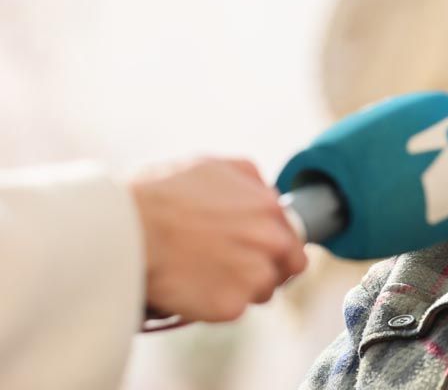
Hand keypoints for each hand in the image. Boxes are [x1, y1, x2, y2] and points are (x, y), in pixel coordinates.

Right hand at [129, 157, 307, 322]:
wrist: (125, 230)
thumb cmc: (161, 195)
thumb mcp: (214, 166)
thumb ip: (249, 180)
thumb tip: (264, 192)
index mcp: (270, 208)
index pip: (293, 239)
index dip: (275, 248)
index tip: (259, 252)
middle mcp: (271, 242)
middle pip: (286, 270)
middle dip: (267, 271)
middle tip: (235, 269)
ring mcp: (254, 276)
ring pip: (260, 293)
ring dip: (240, 289)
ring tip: (204, 275)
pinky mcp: (231, 306)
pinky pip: (231, 312)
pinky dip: (213, 304)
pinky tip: (191, 287)